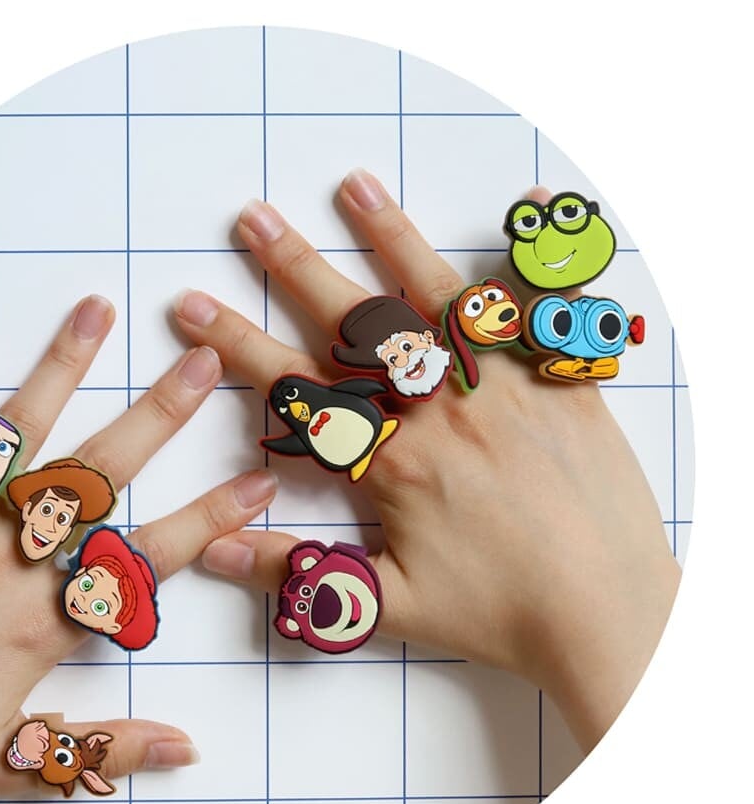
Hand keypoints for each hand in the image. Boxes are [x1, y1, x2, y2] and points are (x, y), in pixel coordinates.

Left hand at [0, 294, 277, 794]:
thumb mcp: (1, 762)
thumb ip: (99, 752)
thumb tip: (187, 750)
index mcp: (42, 618)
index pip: (149, 561)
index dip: (212, 520)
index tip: (259, 483)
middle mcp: (7, 555)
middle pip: (99, 474)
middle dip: (158, 415)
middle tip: (202, 362)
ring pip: (18, 429)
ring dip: (61, 364)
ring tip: (96, 308)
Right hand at [175, 170, 679, 752]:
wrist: (610, 616)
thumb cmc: (502, 615)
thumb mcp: (386, 606)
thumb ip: (298, 573)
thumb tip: (212, 549)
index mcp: (395, 462)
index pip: (298, 389)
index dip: (238, 345)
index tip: (194, 306)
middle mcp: (444, 409)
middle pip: (356, 326)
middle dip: (297, 268)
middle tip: (253, 218)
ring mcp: (506, 387)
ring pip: (439, 299)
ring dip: (391, 238)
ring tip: (354, 186)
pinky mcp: (563, 384)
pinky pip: (550, 309)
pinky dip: (540, 252)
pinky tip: (536, 198)